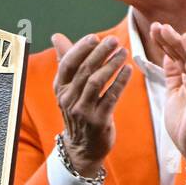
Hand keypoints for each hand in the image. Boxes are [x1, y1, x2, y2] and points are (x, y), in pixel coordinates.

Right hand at [51, 32, 131, 176]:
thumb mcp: (68, 88)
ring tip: (123, 52)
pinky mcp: (98, 121)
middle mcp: (68, 99)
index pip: (67, 63)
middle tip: (114, 40)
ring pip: (97, 82)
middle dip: (100, 53)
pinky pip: (111, 97)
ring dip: (111, 65)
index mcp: (60, 88)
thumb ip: (65, 61)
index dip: (81, 49)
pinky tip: (128, 70)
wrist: (82, 148)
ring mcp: (82, 111)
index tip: (95, 37)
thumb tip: (56, 36)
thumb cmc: (78, 110)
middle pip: (84, 70)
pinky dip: (120, 82)